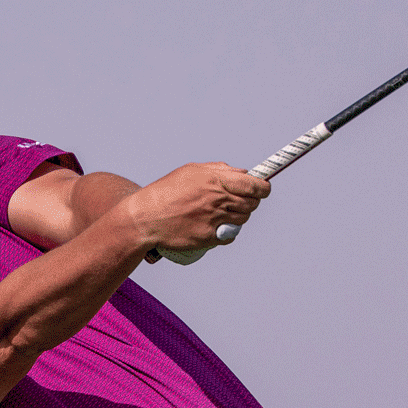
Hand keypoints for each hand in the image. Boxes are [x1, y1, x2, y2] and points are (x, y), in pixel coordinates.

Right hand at [124, 162, 268, 253]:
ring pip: (243, 219)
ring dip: (237, 216)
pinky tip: (214, 227)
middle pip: (252, 203)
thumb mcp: (191, 171)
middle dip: (250, 202)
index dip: (263, 188)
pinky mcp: (209, 237)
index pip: (255, 185)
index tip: (263, 189)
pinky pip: (230, 235)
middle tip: (238, 201)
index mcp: (215, 179)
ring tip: (221, 213)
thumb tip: (242, 173)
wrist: (145, 218)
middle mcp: (218, 199)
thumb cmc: (166, 193)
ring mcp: (214, 219)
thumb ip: (219, 170)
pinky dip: (227, 232)